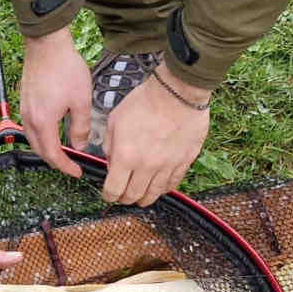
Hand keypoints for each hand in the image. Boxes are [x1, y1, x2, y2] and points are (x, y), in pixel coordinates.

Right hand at [19, 29, 90, 175]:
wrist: (47, 45)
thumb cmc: (64, 68)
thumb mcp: (81, 100)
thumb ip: (81, 127)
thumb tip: (81, 145)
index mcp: (44, 122)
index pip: (53, 155)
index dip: (65, 167)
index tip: (77, 172)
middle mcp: (29, 119)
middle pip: (39, 151)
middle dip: (55, 161)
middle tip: (71, 165)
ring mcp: (24, 110)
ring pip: (33, 140)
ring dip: (47, 149)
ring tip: (63, 151)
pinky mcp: (24, 102)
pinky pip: (30, 128)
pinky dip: (41, 136)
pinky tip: (53, 132)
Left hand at [101, 67, 210, 205]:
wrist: (176, 92)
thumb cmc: (144, 101)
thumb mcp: (115, 120)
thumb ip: (110, 145)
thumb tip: (111, 162)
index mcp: (126, 156)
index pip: (114, 189)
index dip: (109, 196)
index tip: (108, 194)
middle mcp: (146, 166)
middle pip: (133, 196)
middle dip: (125, 199)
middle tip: (123, 196)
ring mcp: (167, 166)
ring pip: (154, 194)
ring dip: (144, 198)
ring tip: (140, 196)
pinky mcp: (184, 162)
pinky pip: (173, 183)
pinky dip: (163, 188)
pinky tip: (159, 186)